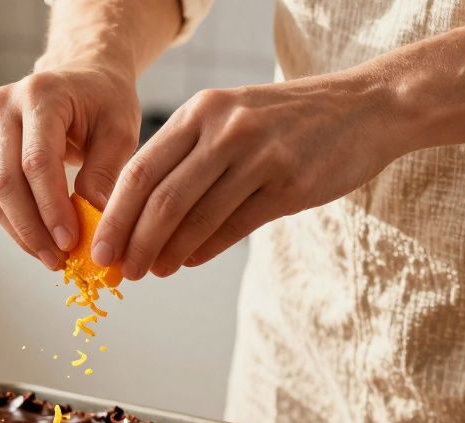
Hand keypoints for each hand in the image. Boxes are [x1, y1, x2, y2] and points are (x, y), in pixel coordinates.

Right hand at [0, 64, 140, 269]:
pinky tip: (40, 241)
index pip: (37, 162)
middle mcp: (4, 107)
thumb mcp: (120, 129)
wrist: (82, 75)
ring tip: (50, 258)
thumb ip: (106, 172)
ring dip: (20, 232)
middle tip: (57, 260)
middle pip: (6, 180)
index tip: (70, 241)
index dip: (50, 207)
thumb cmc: (105, 100)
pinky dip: (16, 222)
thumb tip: (93, 219)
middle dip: (31, 228)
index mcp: (40, 94)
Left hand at [91, 74, 404, 278]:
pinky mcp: (289, 183)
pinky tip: (188, 261)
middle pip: (161, 200)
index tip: (99, 248)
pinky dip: (205, 249)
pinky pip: (235, 226)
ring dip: (167, 253)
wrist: (365, 108)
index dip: (114, 215)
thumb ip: (188, 157)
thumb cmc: (287, 122)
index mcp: (201, 111)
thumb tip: (140, 215)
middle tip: (120, 271)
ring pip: (195, 218)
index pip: (140, 170)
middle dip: (133, 243)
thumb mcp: (231, 120)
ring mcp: (258, 155)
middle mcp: (224, 129)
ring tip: (152, 272)